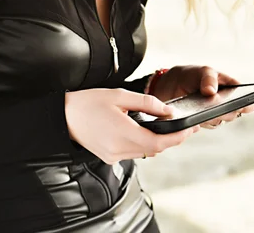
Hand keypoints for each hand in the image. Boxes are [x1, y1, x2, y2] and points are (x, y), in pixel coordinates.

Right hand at [64, 88, 199, 163]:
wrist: (63, 117)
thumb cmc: (88, 103)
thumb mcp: (120, 96)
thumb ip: (146, 103)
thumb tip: (167, 110)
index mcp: (123, 133)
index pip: (159, 143)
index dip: (178, 137)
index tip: (190, 129)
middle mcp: (119, 150)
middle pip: (155, 150)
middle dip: (172, 139)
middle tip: (186, 127)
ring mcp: (113, 156)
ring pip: (145, 153)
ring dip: (158, 142)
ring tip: (170, 127)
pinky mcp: (109, 157)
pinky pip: (133, 153)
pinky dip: (144, 143)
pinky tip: (146, 132)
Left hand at [151, 65, 253, 127]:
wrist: (172, 85)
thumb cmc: (193, 75)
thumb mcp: (202, 71)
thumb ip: (208, 78)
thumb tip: (211, 91)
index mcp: (230, 88)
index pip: (244, 96)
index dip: (249, 103)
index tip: (247, 105)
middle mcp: (226, 103)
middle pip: (232, 112)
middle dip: (225, 110)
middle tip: (219, 107)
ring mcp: (215, 113)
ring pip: (219, 120)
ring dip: (212, 117)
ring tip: (204, 111)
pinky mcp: (203, 121)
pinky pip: (205, 124)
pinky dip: (201, 120)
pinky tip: (194, 116)